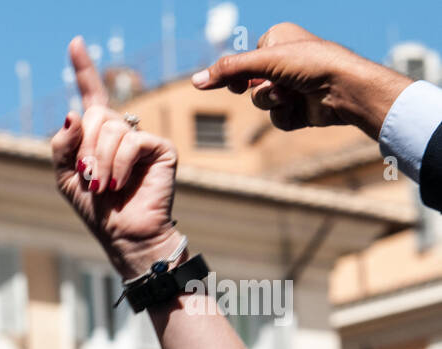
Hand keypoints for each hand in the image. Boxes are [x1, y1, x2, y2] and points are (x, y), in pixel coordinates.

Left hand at [53, 36, 181, 280]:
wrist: (122, 236)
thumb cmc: (96, 209)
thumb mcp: (66, 177)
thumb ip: (63, 145)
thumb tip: (73, 112)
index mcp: (98, 135)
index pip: (91, 95)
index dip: (83, 69)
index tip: (74, 42)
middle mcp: (122, 131)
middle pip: (95, 115)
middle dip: (84, 148)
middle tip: (89, 177)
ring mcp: (143, 137)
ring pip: (111, 130)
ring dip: (98, 162)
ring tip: (103, 186)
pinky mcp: (161, 148)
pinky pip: (131, 142)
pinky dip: (118, 165)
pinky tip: (119, 183)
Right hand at [191, 22, 412, 138]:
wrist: (345, 89)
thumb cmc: (311, 64)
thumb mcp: (264, 61)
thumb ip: (229, 70)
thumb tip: (195, 81)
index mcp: (278, 40)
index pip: (243, 60)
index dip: (241, 72)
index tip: (242, 79)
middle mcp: (284, 61)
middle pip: (248, 84)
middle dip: (259, 89)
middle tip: (273, 84)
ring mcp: (291, 86)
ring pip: (260, 103)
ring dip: (271, 102)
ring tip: (291, 95)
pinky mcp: (298, 108)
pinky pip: (275, 118)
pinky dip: (283, 116)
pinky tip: (300, 108)